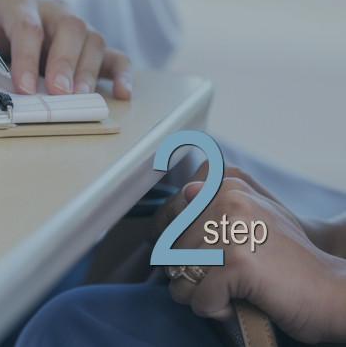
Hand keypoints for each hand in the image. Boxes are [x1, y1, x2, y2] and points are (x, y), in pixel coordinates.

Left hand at [0, 0, 132, 99]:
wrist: (6, 15)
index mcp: (17, 2)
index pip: (27, 25)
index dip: (26, 56)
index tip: (23, 87)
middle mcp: (51, 9)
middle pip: (68, 27)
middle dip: (64, 61)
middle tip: (59, 92)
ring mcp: (75, 24)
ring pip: (92, 38)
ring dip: (88, 69)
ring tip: (81, 95)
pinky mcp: (91, 43)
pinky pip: (114, 52)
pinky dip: (121, 71)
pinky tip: (122, 91)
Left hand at [154, 177, 345, 343]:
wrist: (331, 291)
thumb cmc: (289, 261)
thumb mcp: (255, 218)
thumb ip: (217, 205)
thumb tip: (184, 192)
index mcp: (227, 188)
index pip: (170, 216)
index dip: (171, 244)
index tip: (187, 259)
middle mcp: (227, 202)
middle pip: (171, 250)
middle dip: (190, 276)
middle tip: (223, 282)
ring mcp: (231, 231)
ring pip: (180, 277)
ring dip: (202, 295)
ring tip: (233, 292)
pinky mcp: (236, 264)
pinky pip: (198, 299)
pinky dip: (216, 311)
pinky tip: (241, 303)